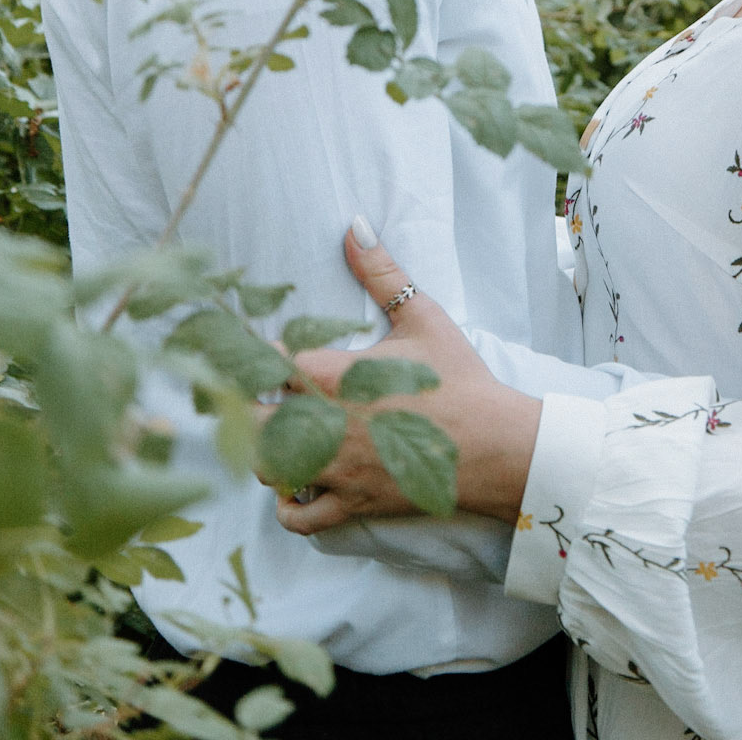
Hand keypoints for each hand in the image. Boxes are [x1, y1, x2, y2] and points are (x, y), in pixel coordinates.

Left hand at [267, 225, 541, 535]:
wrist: (492, 442)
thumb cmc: (457, 376)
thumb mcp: (422, 317)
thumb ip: (382, 273)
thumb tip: (355, 226)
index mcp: (331, 374)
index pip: (265, 363)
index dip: (260, 357)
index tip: (265, 353)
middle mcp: (320, 423)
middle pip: (249, 418)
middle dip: (248, 404)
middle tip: (262, 395)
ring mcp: (333, 468)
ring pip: (265, 466)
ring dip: (267, 450)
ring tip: (284, 434)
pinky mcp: (349, 502)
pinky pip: (297, 517)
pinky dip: (288, 505)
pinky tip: (297, 486)